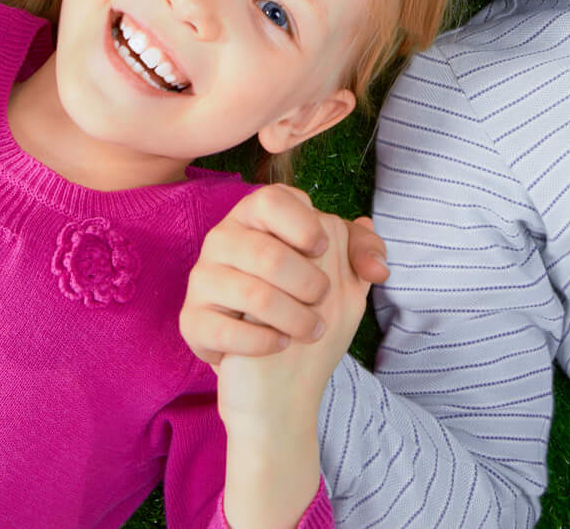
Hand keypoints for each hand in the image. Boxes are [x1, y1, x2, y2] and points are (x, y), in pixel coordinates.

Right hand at [215, 213, 367, 528]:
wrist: (271, 371)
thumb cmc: (303, 303)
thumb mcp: (337, 273)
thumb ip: (358, 256)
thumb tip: (378, 266)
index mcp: (256, 215)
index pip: (273, 199)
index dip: (303, 225)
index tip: (322, 249)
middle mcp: (222, 239)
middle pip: (268, 253)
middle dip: (309, 283)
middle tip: (324, 300)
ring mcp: (202, 279)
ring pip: (252, 294)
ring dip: (294, 318)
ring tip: (311, 330)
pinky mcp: (191, 319)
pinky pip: (226, 330)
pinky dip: (263, 342)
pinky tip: (279, 345)